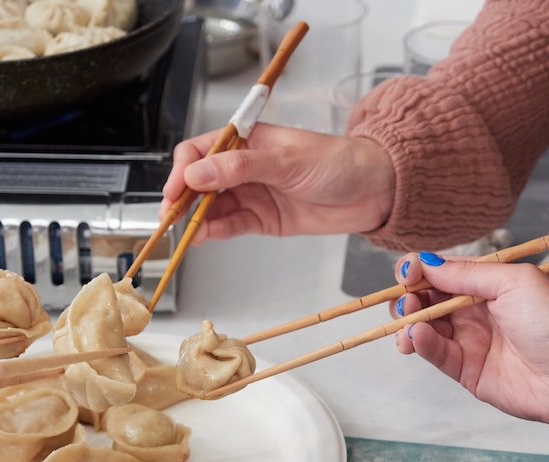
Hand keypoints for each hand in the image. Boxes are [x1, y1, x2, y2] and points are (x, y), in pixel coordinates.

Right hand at [160, 124, 395, 243]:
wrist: (377, 191)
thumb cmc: (340, 162)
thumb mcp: (287, 160)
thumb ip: (240, 167)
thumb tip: (198, 172)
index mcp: (248, 140)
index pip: (201, 151)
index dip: (182, 171)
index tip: (174, 191)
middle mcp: (245, 167)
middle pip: (201, 182)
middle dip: (183, 199)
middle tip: (171, 217)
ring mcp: (254, 193)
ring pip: (214, 207)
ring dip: (198, 219)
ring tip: (189, 232)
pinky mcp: (265, 219)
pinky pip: (233, 225)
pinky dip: (218, 231)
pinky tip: (209, 235)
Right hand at [390, 252, 548, 430]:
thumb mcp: (513, 282)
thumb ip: (467, 273)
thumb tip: (426, 262)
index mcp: (487, 284)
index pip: (442, 272)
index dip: (419, 269)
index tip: (407, 273)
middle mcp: (473, 310)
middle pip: (426, 298)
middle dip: (408, 297)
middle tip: (407, 301)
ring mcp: (468, 340)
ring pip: (423, 326)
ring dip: (408, 320)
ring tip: (409, 322)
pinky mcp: (465, 370)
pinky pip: (434, 353)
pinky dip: (420, 342)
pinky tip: (417, 336)